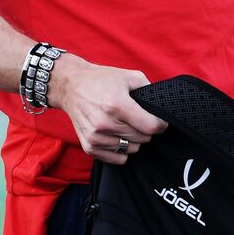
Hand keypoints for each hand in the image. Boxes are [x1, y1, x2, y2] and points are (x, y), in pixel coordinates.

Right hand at [48, 55, 167, 162]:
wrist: (71, 87)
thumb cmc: (101, 80)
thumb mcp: (129, 76)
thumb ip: (148, 89)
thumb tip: (161, 105)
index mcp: (117, 105)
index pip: (150, 126)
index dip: (161, 124)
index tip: (160, 121)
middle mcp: (105, 124)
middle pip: (143, 138)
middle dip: (146, 129)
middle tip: (139, 118)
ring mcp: (96, 137)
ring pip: (132, 149)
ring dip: (134, 140)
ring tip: (126, 125)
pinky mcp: (89, 147)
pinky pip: (118, 158)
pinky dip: (122, 149)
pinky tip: (118, 136)